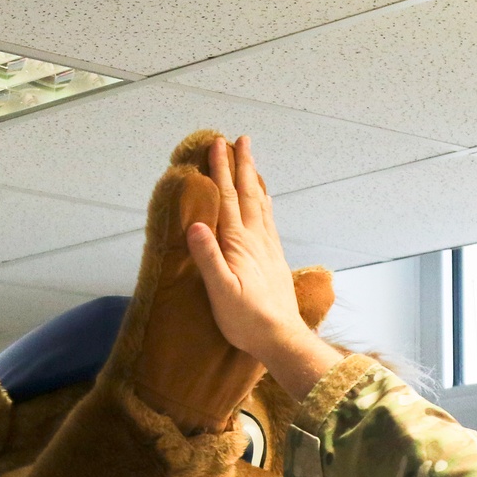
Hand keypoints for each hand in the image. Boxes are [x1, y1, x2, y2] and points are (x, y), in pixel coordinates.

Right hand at [186, 136, 337, 396]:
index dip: (222, 170)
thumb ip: (208, 258)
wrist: (281, 337)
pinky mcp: (275, 259)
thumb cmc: (246, 319)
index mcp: (238, 243)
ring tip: (252, 161)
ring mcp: (268, 248)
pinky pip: (269, 221)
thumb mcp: (220, 292)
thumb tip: (195, 225)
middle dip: (242, 165)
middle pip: (248, 194)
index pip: (227, 198)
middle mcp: (255, 239)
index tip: (217, 143)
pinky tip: (264, 201)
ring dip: (254, 180)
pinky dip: (264, 203)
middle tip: (240, 139)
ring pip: (260, 204)